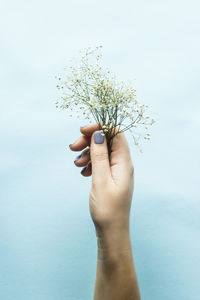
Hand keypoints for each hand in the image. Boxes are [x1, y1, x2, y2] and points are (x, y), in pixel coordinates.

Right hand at [70, 123, 133, 242]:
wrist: (112, 231)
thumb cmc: (108, 209)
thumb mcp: (100, 179)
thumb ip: (100, 155)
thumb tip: (98, 134)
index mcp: (124, 162)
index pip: (116, 133)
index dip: (100, 128)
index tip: (82, 131)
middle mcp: (123, 164)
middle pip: (107, 141)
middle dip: (89, 141)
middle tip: (72, 148)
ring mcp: (117, 171)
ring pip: (102, 152)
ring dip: (87, 153)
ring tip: (77, 164)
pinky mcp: (111, 177)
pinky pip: (101, 163)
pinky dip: (90, 163)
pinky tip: (83, 172)